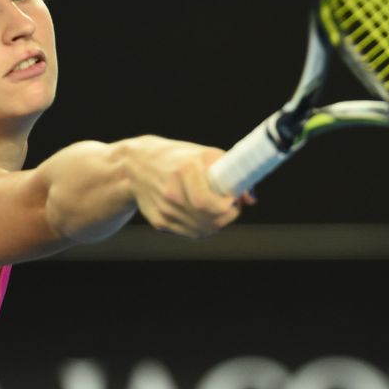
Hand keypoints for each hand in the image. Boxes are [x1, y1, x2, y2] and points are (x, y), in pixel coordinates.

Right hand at [124, 136, 254, 238]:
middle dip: (226, 217)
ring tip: (215, 209)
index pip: (210, 204)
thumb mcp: (205, 155)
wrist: (137, 165)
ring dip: (215, 224)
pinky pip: (189, 233)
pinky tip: (199, 214)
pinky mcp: (159, 222)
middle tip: (229, 207)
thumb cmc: (178, 158)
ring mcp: (164, 210)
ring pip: (202, 231)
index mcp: (184, 171)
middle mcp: (172, 192)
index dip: (227, 206)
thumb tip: (250, 199)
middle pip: (209, 220)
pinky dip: (200, 227)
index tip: (231, 199)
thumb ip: (230, 174)